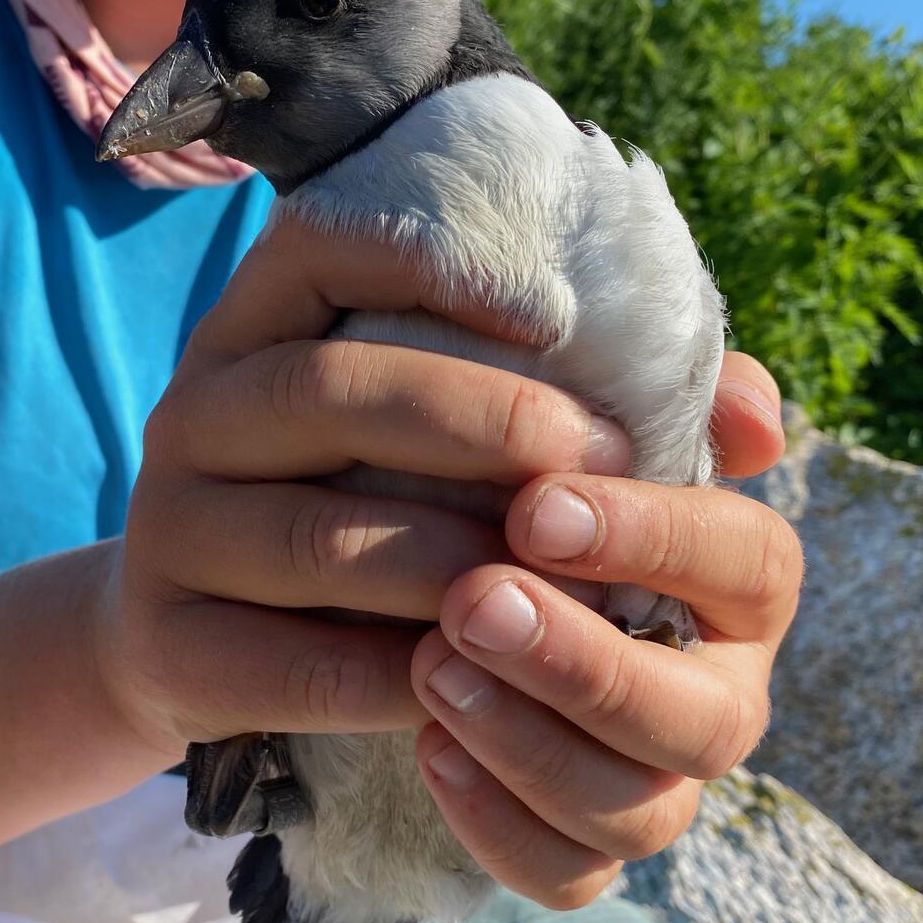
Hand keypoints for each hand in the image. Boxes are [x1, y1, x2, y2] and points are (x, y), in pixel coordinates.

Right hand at [99, 218, 638, 755]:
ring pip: (310, 535)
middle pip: (326, 388)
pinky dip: (389, 673)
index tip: (555, 312)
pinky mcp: (167, 640)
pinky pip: (287, 662)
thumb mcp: (433, 431)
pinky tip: (465, 674)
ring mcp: (169, 527)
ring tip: (544, 577)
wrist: (195, 635)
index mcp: (257, 328)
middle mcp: (195, 410)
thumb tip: (754, 417)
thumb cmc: (358, 505)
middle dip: (476, 418)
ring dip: (444, 555)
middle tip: (595, 454)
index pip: (320, 249)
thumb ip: (585, 398)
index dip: (432, 262)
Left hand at [410, 354, 797, 908]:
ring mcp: (655, 779)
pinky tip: (429, 748)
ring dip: (530, 744)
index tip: (534, 508)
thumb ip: (674, 399)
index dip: (652, 538)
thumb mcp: (591, 422)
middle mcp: (718, 691)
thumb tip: (749, 417)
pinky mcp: (583, 842)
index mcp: (738, 583)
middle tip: (472, 601)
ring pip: (636, 810)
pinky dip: (500, 827)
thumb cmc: (537, 483)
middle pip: (702, 720)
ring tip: (432, 666)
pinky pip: (569, 875)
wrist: (456, 571)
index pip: (749, 562)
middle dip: (585, 665)